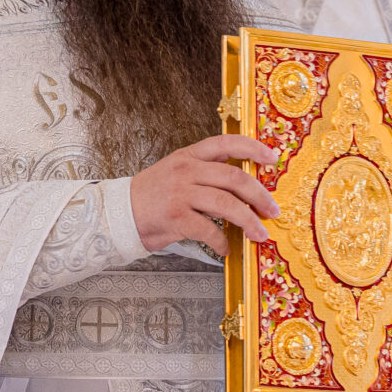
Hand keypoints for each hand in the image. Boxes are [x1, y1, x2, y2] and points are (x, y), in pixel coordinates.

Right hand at [129, 134, 279, 251]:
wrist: (119, 214)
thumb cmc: (151, 197)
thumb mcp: (176, 172)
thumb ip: (205, 172)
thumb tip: (242, 186)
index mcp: (188, 156)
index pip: (226, 142)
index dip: (253, 148)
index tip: (272, 158)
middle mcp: (186, 171)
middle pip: (234, 177)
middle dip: (260, 195)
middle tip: (273, 210)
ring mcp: (180, 193)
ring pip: (226, 204)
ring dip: (249, 221)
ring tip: (259, 233)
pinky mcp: (176, 217)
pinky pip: (209, 230)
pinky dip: (222, 241)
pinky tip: (225, 248)